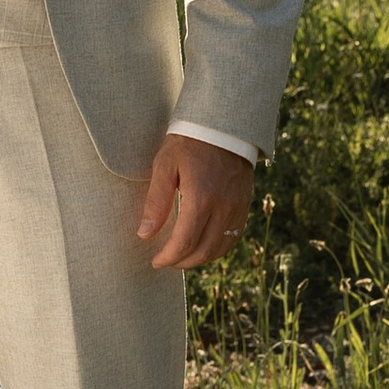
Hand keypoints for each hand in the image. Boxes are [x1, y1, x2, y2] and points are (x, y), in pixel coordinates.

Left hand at [137, 134, 255, 270]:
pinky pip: (232, 238)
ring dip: (199, 259)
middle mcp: (223, 207)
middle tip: (165, 260)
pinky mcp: (244, 206)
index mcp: (200, 198)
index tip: (156, 261)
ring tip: (181, 257)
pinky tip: (202, 246)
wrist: (222, 126)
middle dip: (182, 262)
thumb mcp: (164, 166)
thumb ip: (156, 203)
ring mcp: (237, 208)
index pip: (184, 243)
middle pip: (203, 251)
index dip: (168, 257)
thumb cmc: (188, 143)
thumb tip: (144, 234)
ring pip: (220, 249)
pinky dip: (217, 249)